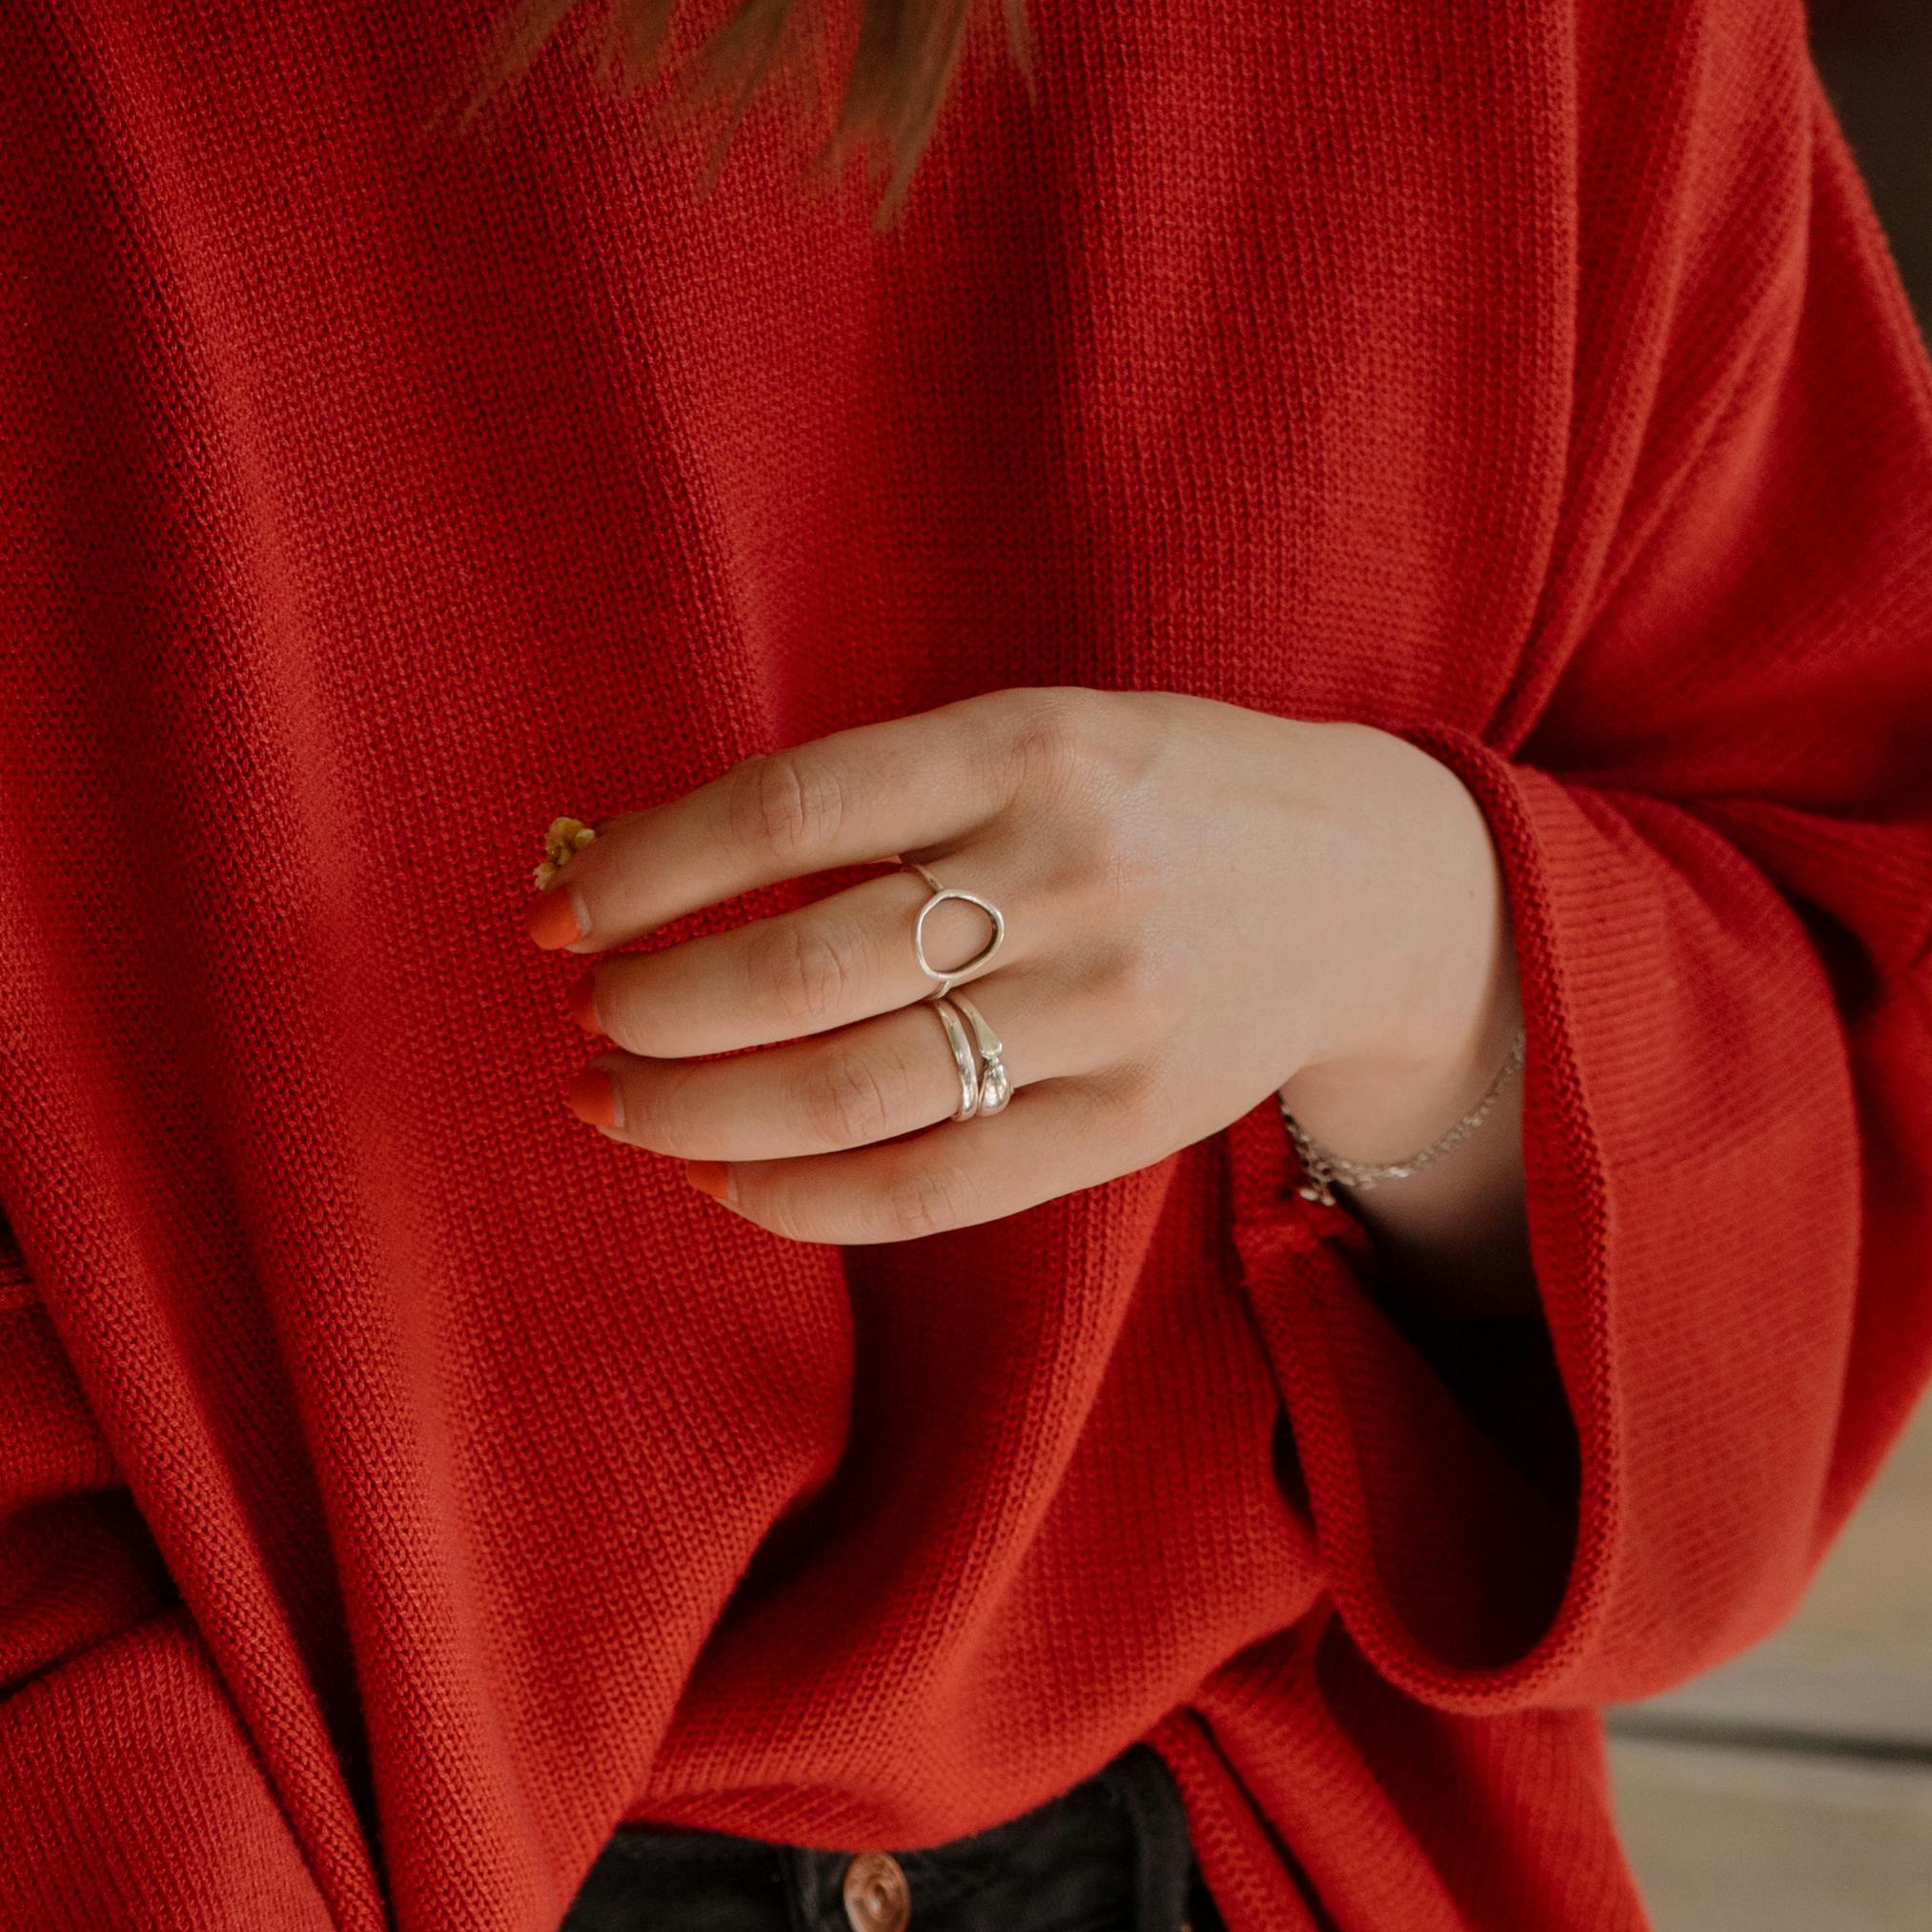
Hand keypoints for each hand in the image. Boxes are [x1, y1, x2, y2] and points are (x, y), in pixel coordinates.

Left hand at [537, 684, 1517, 1254]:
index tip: (560, 915)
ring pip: (853, 1087)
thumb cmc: (1151, 798)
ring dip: (699, 1108)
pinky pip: (933, 1185)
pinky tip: (722, 1179)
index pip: (791, 808)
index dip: (650, 870)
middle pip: (804, 965)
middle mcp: (1073, 871)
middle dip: (657, 1006)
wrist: (1370, 882)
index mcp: (1031, 742)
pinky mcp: (1131, 1118)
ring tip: (619, 1102)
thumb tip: (645, 867)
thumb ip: (878, 791)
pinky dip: (802, 1198)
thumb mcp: (1037, 733)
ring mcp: (1108, 1006)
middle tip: (588, 1021)